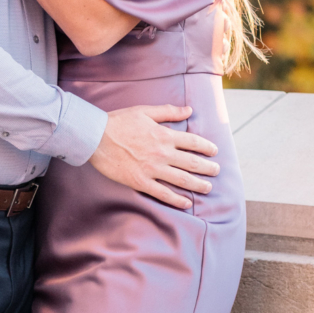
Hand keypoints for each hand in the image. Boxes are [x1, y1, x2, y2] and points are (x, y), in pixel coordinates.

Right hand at [88, 105, 220, 209]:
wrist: (96, 137)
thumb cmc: (119, 121)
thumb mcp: (145, 111)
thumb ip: (168, 111)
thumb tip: (189, 110)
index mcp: (164, 135)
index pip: (192, 142)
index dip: (206, 147)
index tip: (214, 151)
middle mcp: (162, 153)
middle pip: (191, 162)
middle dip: (207, 168)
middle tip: (217, 171)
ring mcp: (152, 169)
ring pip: (182, 180)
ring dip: (198, 184)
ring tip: (208, 188)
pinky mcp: (140, 182)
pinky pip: (163, 193)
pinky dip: (176, 199)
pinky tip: (187, 202)